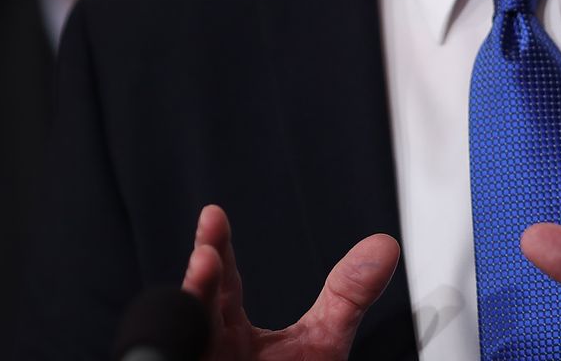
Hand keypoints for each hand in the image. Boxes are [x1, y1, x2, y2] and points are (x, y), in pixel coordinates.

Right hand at [181, 204, 400, 360]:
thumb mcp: (322, 342)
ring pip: (185, 346)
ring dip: (186, 322)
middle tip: (205, 258)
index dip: (215, 248)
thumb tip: (385, 246)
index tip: (214, 215)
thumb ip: (347, 294)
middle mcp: (210, 352)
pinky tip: (176, 343)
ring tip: (197, 285)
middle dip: (199, 286)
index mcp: (230, 332)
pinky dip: (176, 352)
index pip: (221, 284)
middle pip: (196, 314)